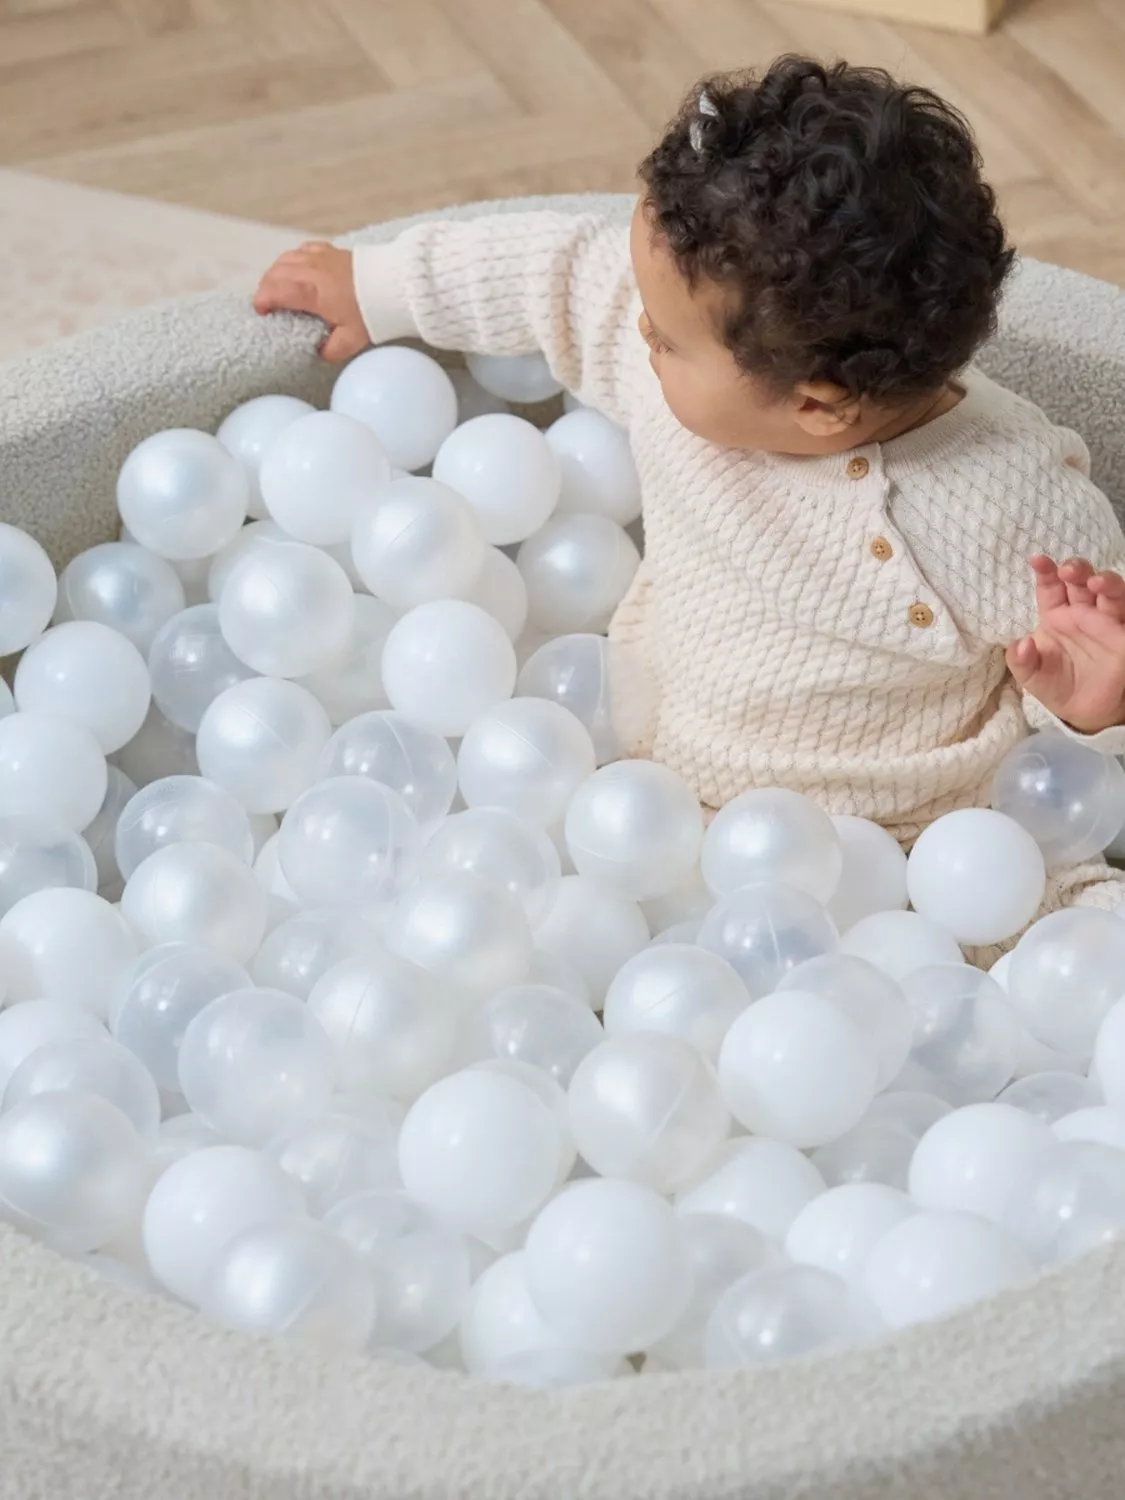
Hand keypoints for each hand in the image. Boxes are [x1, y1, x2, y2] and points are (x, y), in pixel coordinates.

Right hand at [253, 241, 367, 361]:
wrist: (393, 285)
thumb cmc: (371, 312)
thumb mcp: (350, 340)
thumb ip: (331, 350)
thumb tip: (319, 352)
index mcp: (310, 291)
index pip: (274, 291)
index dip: (262, 302)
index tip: (262, 314)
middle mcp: (309, 269)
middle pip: (274, 273)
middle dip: (265, 288)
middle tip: (268, 304)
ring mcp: (318, 256)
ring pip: (285, 258)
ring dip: (276, 273)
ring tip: (278, 288)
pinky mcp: (329, 249)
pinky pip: (302, 249)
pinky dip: (293, 259)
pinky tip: (298, 269)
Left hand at [1006, 555, 1124, 733]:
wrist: (1086, 712)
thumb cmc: (1057, 686)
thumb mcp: (1032, 677)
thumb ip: (1021, 661)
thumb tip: (1018, 644)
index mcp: (1056, 616)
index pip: (1051, 586)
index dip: (1046, 571)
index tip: (1037, 560)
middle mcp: (1083, 613)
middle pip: (1082, 581)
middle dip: (1077, 570)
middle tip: (1069, 570)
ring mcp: (1107, 622)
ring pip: (1112, 592)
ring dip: (1107, 582)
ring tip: (1097, 583)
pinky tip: (1117, 601)